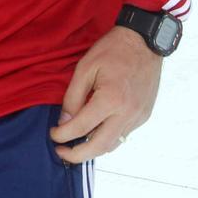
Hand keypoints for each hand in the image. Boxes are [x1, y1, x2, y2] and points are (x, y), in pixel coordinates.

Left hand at [49, 26, 162, 162]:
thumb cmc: (112, 50)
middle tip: (61, 153)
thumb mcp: (85, 68)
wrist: (144, 42)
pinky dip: (107, 138)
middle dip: (78, 155)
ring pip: (113, 144)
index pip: (81, 127)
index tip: (53, 136)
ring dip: (93, 149)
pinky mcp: (144, 116)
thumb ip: (73, 96)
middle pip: (99, 146)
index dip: (63, 135)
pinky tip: (95, 133)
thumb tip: (65, 120)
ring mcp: (138, 117)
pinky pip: (123, 135)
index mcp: (110, 100)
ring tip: (76, 146)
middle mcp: (127, 114)